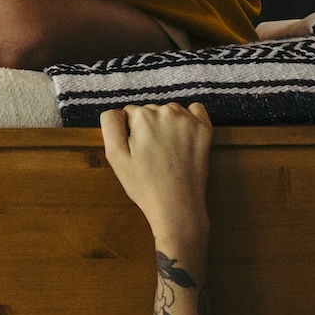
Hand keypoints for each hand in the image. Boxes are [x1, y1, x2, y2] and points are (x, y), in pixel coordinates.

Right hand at [100, 102, 211, 246]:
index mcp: (143, 116)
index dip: (129, 133)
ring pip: (169, 111)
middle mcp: (166, 112)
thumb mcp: (114, 156)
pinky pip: (195, 109)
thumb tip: (117, 110)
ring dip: (165, 124)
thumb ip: (110, 124)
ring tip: (166, 150)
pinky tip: (183, 137)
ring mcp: (188, 120)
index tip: (136, 151)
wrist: (176, 205)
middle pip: (149, 110)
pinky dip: (188, 118)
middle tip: (150, 154)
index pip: (128, 113)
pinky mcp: (204, 129)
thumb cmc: (144, 184)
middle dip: (147, 127)